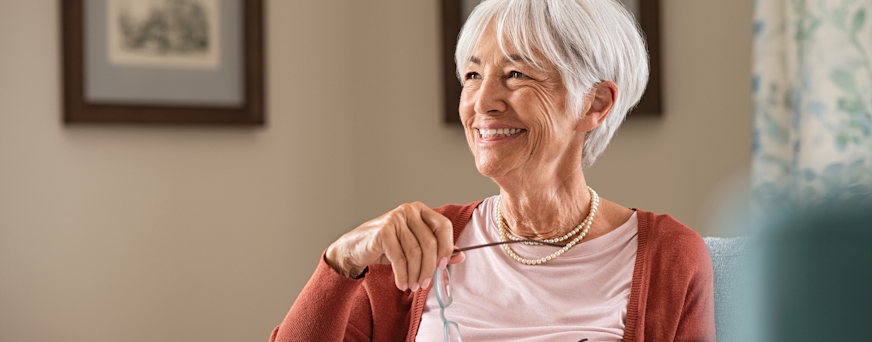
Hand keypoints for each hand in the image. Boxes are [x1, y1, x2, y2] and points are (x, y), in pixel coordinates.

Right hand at [325, 202, 462, 290]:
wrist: (356, 248)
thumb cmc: (387, 246)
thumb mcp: (414, 247)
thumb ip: (438, 250)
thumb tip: (460, 256)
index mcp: (420, 211)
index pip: (443, 226)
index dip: (447, 246)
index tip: (443, 265)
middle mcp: (408, 211)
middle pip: (430, 242)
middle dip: (429, 267)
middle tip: (426, 283)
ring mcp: (395, 219)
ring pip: (415, 252)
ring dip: (416, 274)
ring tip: (413, 285)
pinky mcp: (383, 232)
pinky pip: (399, 258)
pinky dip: (403, 274)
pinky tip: (402, 283)